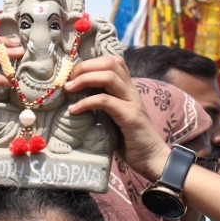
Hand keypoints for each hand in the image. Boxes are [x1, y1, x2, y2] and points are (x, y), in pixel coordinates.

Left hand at [63, 55, 168, 181]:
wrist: (152, 158)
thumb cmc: (130, 139)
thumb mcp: (114, 116)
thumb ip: (102, 104)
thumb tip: (75, 98)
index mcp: (127, 89)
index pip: (112, 61)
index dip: (91, 62)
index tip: (73, 75)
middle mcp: (131, 90)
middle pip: (110, 63)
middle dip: (85, 67)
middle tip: (68, 80)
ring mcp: (132, 102)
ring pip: (109, 77)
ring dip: (84, 79)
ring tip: (69, 90)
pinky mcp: (130, 116)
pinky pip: (105, 101)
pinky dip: (86, 103)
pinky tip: (74, 110)